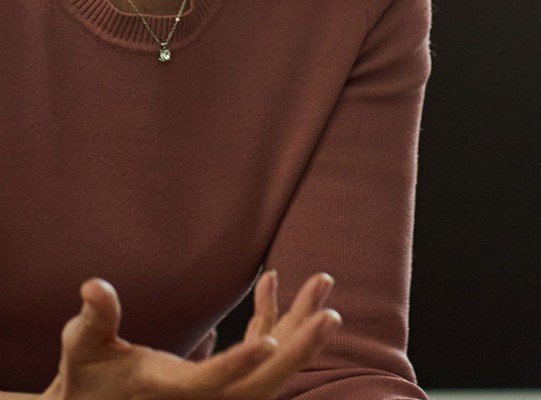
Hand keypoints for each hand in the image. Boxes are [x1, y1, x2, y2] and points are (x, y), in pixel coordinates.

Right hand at [43, 271, 340, 399]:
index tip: (268, 340)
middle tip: (331, 313)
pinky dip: (271, 318)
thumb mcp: (82, 348)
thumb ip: (94, 318)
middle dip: (298, 349)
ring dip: (298, 324)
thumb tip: (93, 285)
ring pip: (269, 366)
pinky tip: (272, 279)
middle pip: (260, 384)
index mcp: (169, 393)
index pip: (209, 383)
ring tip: (323, 280)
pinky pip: (257, 352)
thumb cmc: (86, 379)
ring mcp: (218, 391)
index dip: (237, 365)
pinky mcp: (222, 380)